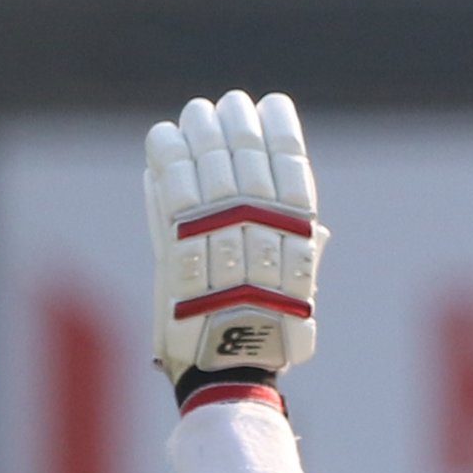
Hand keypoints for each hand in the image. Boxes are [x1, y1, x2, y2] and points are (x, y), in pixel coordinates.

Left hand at [144, 91, 323, 398]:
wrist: (229, 368)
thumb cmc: (269, 334)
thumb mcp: (302, 291)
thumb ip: (302, 249)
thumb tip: (308, 218)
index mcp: (298, 235)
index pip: (292, 163)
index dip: (281, 128)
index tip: (272, 104)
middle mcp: (261, 229)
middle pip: (248, 155)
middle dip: (238, 121)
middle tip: (229, 104)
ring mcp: (217, 234)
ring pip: (209, 162)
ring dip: (202, 129)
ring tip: (198, 112)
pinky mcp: (177, 245)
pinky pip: (171, 187)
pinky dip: (166, 157)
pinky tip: (165, 136)